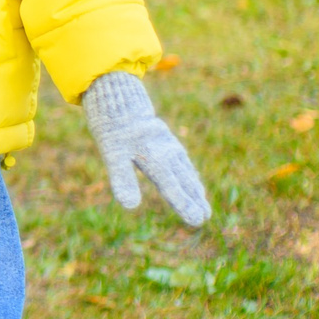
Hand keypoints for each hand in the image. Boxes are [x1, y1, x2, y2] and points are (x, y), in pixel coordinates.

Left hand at [79, 71, 209, 225]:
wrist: (118, 97)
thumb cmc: (113, 129)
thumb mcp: (113, 155)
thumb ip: (122, 180)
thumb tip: (129, 206)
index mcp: (157, 159)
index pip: (173, 189)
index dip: (185, 206)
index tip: (198, 221)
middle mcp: (168, 152)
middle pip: (185, 181)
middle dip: (195, 199)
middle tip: (206, 217)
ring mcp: (169, 144)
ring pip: (186, 170)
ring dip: (194, 187)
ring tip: (202, 202)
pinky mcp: (165, 138)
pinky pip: (182, 160)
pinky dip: (189, 172)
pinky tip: (190, 178)